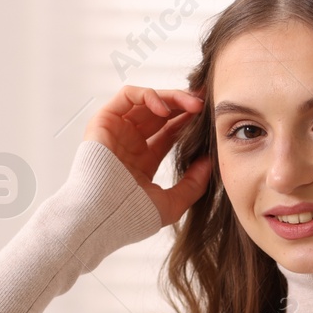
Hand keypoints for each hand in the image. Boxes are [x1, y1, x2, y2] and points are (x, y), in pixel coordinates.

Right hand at [83, 84, 213, 226]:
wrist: (102, 215)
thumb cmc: (130, 216)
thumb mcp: (171, 204)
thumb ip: (193, 185)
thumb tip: (209, 163)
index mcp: (142, 161)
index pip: (169, 133)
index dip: (189, 122)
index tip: (209, 117)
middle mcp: (129, 143)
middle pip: (160, 114)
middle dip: (184, 105)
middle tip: (205, 104)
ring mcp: (116, 130)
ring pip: (147, 101)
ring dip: (173, 98)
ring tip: (194, 104)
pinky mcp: (104, 120)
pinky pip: (128, 96)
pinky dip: (149, 96)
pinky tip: (166, 109)